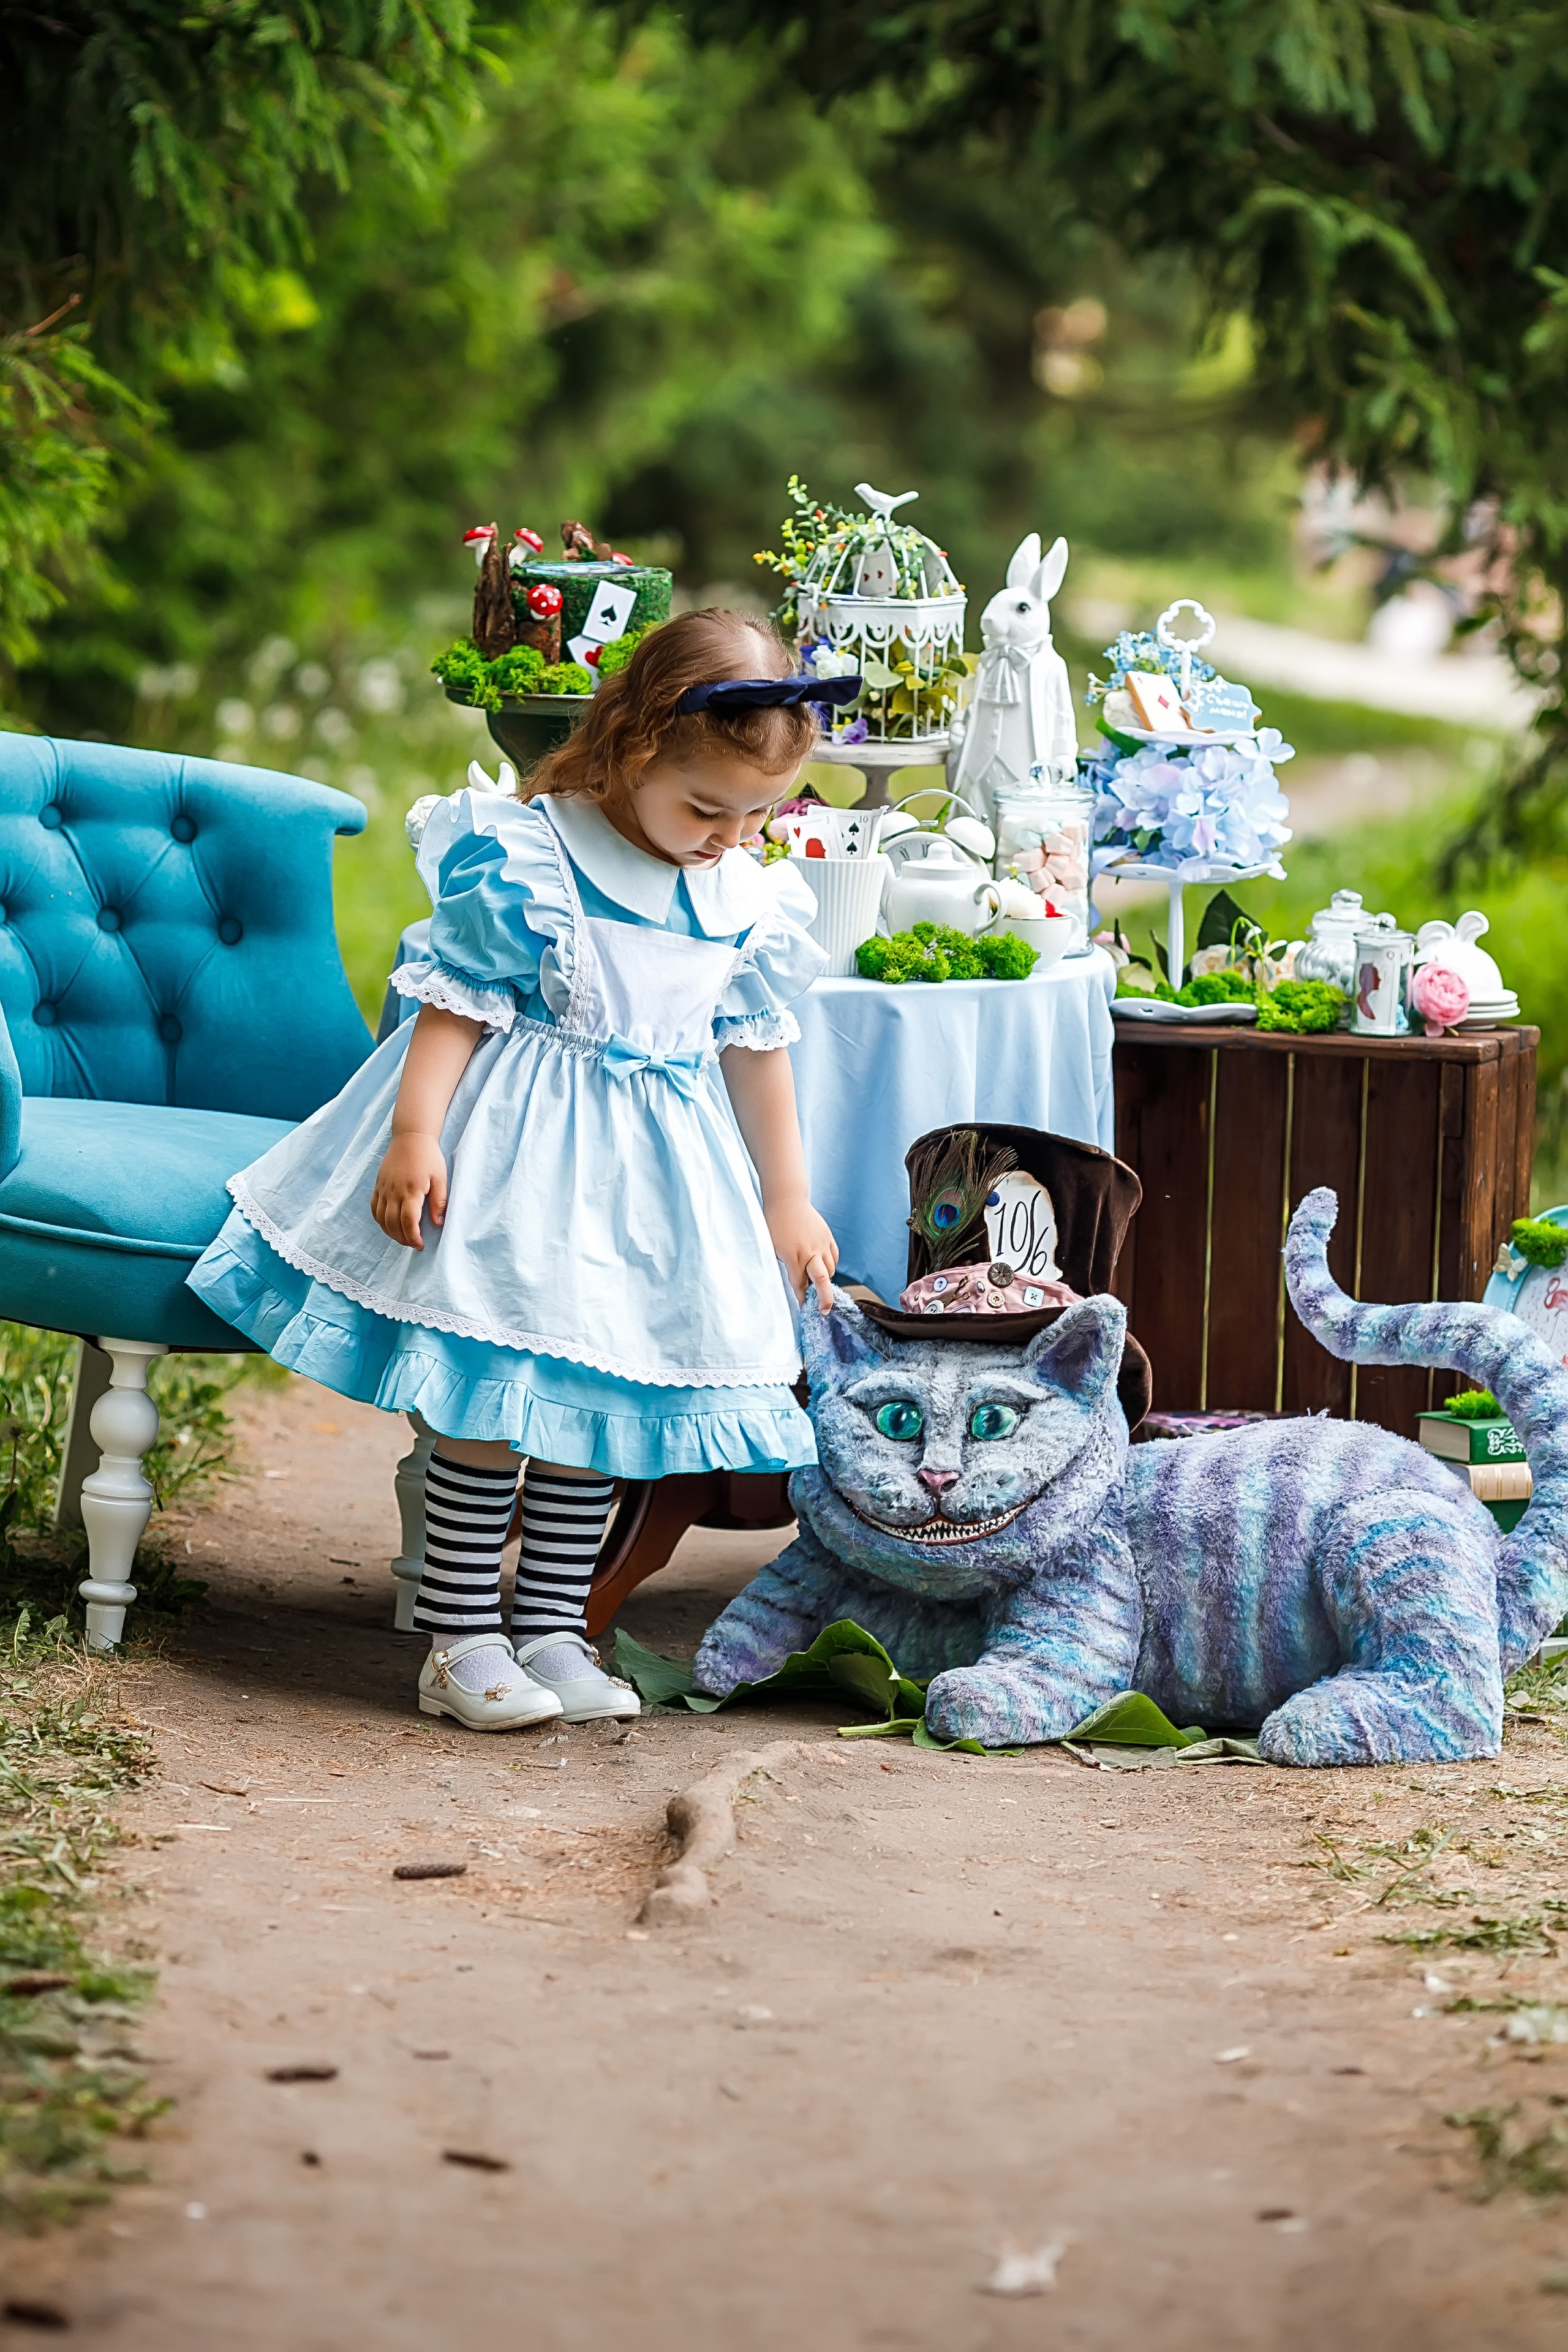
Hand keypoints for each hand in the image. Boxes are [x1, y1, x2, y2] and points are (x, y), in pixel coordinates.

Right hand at [371, 1131, 447, 1249]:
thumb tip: (438, 1224)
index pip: (408, 1222)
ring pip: (381, 1218)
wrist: (411, 1137)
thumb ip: (439, 1202)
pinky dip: (379, 1220)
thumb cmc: (429, 1157)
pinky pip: (374, 1207)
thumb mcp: (440, 1178)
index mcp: (410, 1191)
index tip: (420, 1245)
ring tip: (402, 1237)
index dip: (413, 1237)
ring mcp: (383, 1188)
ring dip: (390, 1232)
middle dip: (402, 1239)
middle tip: (413, 1244)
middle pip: (392, 1224)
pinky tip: (388, 1225)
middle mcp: (393, 1192)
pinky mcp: (378, 1185)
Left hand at [766, 1195, 837, 1312]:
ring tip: (819, 1285)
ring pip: (830, 1270)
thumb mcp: (772, 1248)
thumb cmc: (774, 1223)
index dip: (802, 1298)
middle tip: (824, 1310)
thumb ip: (784, 1265)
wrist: (786, 1199)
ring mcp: (821, 1244)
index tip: (804, 1308)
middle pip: (822, 1281)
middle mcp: (811, 1252)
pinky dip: (831, 1265)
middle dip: (824, 1299)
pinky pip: (834, 1257)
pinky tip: (824, 1267)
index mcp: (794, 1257)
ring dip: (825, 1280)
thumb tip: (794, 1280)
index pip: (800, 1284)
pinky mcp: (827, 1237)